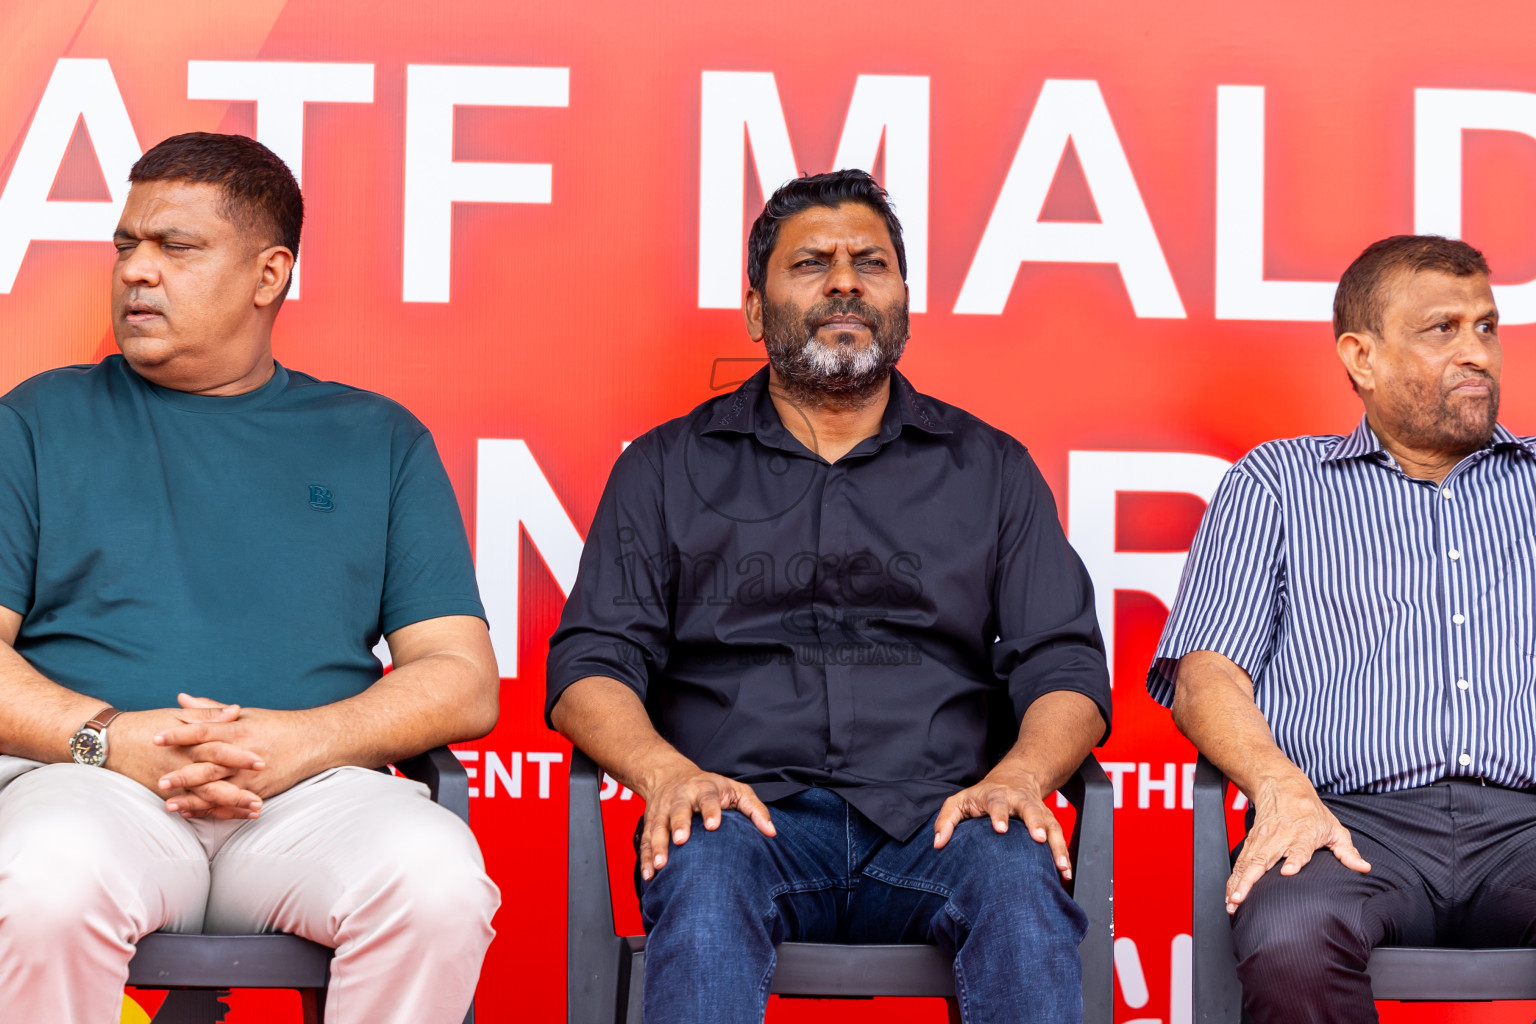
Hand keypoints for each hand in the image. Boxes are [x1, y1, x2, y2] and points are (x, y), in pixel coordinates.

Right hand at [103, 701, 264, 816]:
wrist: (109, 743)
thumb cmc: (146, 724)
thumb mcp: (178, 715)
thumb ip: (209, 714)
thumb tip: (237, 710)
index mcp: (188, 742)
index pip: (218, 749)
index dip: (240, 756)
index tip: (261, 762)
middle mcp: (181, 764)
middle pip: (214, 779)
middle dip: (238, 791)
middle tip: (261, 800)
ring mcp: (171, 781)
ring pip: (203, 797)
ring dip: (228, 806)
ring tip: (252, 812)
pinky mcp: (162, 792)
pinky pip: (187, 806)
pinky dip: (206, 812)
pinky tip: (225, 818)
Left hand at [153, 695, 309, 818]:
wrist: (313, 741)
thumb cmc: (277, 725)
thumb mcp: (245, 714)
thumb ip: (210, 710)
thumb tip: (181, 698)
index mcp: (238, 730)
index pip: (204, 730)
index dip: (179, 734)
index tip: (156, 737)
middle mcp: (243, 753)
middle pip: (208, 764)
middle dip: (183, 774)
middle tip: (158, 780)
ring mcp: (251, 774)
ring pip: (218, 788)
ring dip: (193, 798)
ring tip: (170, 805)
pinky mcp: (259, 791)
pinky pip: (232, 804)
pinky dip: (212, 811)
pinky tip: (193, 814)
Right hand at [637, 768, 774, 880]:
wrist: (668, 774)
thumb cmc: (710, 787)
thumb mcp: (736, 790)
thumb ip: (754, 809)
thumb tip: (772, 832)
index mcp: (704, 789)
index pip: (708, 798)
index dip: (710, 811)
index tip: (714, 826)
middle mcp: (681, 798)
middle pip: (678, 810)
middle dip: (679, 825)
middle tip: (681, 841)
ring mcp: (663, 811)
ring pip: (658, 827)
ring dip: (658, 846)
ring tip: (661, 865)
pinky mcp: (650, 823)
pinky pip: (646, 840)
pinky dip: (645, 857)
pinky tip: (649, 875)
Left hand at [933, 768, 1072, 880]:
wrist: (1015, 777)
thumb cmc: (982, 795)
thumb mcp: (960, 801)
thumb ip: (946, 820)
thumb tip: (938, 844)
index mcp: (996, 796)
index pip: (997, 804)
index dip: (999, 815)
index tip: (1000, 829)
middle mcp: (1020, 802)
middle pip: (1030, 810)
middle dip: (1035, 823)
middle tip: (1039, 838)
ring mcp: (1038, 810)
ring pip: (1051, 824)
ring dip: (1056, 844)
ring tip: (1060, 865)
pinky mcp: (1049, 821)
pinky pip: (1059, 837)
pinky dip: (1063, 854)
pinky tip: (1065, 872)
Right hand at [1226, 773, 1370, 913]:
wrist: (1282, 789)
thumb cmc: (1310, 812)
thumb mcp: (1334, 828)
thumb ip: (1347, 852)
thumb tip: (1364, 868)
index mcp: (1302, 834)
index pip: (1298, 849)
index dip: (1294, 860)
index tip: (1288, 872)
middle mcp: (1278, 838)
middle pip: (1262, 860)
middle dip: (1250, 880)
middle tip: (1242, 899)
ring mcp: (1261, 840)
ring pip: (1246, 863)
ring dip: (1237, 884)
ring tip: (1232, 903)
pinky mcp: (1251, 843)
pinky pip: (1240, 863)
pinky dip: (1233, 879)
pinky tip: (1230, 895)